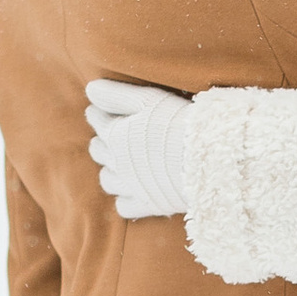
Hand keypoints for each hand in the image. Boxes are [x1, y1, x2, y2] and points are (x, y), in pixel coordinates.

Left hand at [85, 75, 193, 219]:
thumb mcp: (148, 100)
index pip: (96, 119)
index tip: (101, 109)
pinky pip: (124, 206)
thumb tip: (90, 89)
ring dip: (110, 169)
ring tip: (121, 162)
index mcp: (115, 134)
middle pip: (98, 150)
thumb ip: (117, 95)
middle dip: (103, 140)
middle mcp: (117, 162)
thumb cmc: (179, 123)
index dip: (98, 112)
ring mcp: (131, 186)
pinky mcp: (148, 204)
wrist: (206, 159)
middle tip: (114, 134)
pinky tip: (134, 189)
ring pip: (106, 179)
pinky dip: (125, 198)